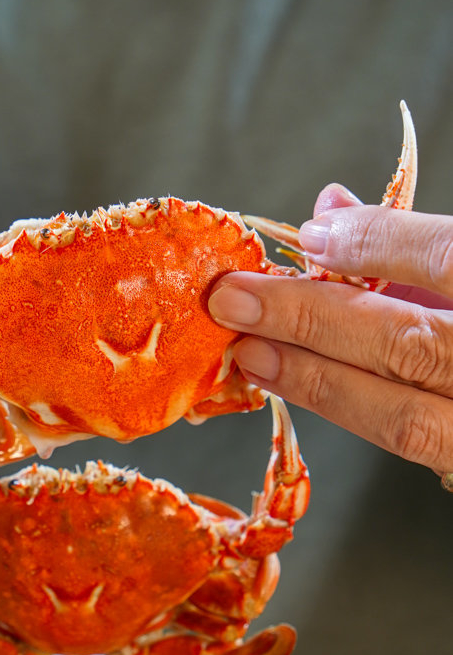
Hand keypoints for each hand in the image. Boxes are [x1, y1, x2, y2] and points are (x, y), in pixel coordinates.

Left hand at [208, 185, 452, 482]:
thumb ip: (421, 242)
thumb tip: (331, 212)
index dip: (379, 243)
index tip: (314, 233)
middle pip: (409, 345)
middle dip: (311, 318)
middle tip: (233, 299)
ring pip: (402, 415)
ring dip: (313, 379)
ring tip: (250, 351)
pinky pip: (412, 442)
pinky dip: (350, 409)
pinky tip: (301, 382)